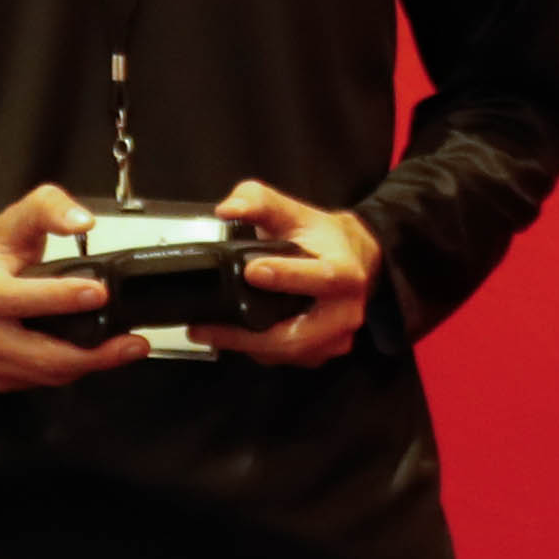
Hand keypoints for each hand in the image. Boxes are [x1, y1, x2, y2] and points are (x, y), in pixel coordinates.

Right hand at [0, 182, 143, 388]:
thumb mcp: (15, 219)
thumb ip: (51, 209)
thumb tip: (82, 220)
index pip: (22, 299)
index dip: (62, 298)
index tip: (98, 293)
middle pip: (39, 354)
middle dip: (91, 353)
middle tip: (132, 343)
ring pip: (44, 374)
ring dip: (89, 366)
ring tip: (124, 350)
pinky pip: (38, 381)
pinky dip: (69, 372)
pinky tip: (91, 356)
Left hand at [197, 179, 378, 365]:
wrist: (354, 261)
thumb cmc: (320, 237)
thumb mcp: (291, 211)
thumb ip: (257, 200)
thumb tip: (227, 209)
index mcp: (346, 273)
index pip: (322, 278)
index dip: (287, 277)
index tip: (251, 271)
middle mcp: (346, 312)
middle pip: (297, 335)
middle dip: (247, 335)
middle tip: (203, 328)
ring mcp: (336, 338)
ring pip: (286, 352)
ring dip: (244, 346)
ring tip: (206, 333)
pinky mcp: (321, 353)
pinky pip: (285, 358)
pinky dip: (255, 350)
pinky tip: (230, 337)